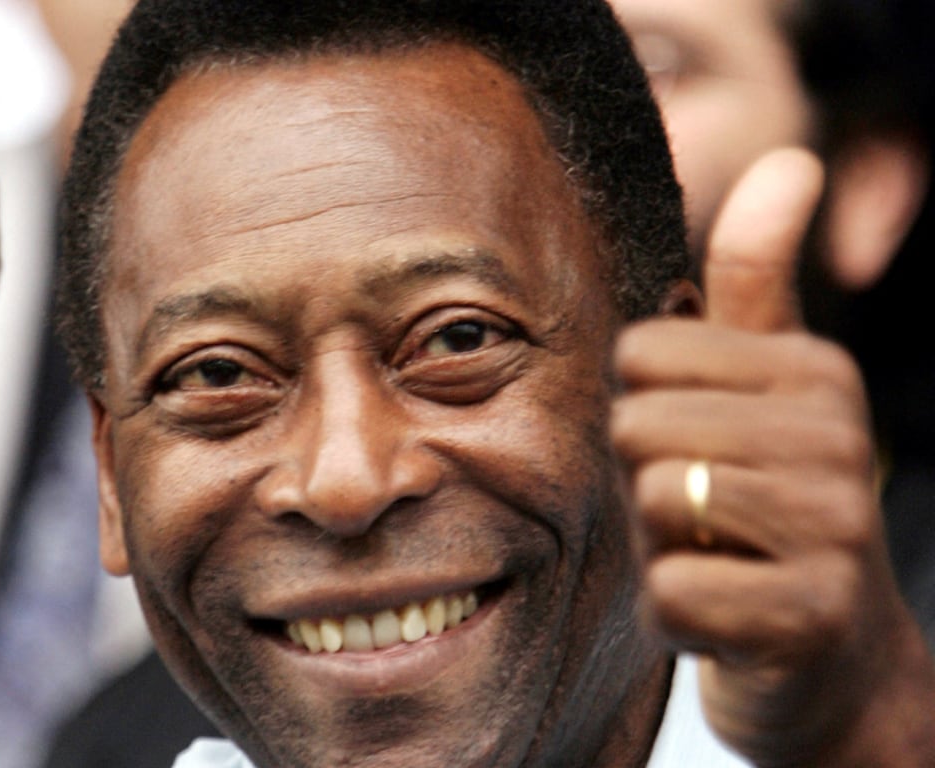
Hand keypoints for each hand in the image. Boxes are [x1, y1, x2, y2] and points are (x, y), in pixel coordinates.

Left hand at [613, 149, 934, 765]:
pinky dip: (676, 613)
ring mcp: (834, 530)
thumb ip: (757, 279)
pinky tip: (722, 613)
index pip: (642, 354)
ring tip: (715, 555)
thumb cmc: (766, 501)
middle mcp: (839, 439)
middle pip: (638, 425)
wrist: (831, 657)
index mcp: (817, 371)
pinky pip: (672, 593)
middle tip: (703, 513)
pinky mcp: (807, 617)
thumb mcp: (766, 385)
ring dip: (664, 545)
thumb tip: (788, 157)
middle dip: (648, 480)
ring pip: (657, 500)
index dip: (645, 411)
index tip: (698, 447)